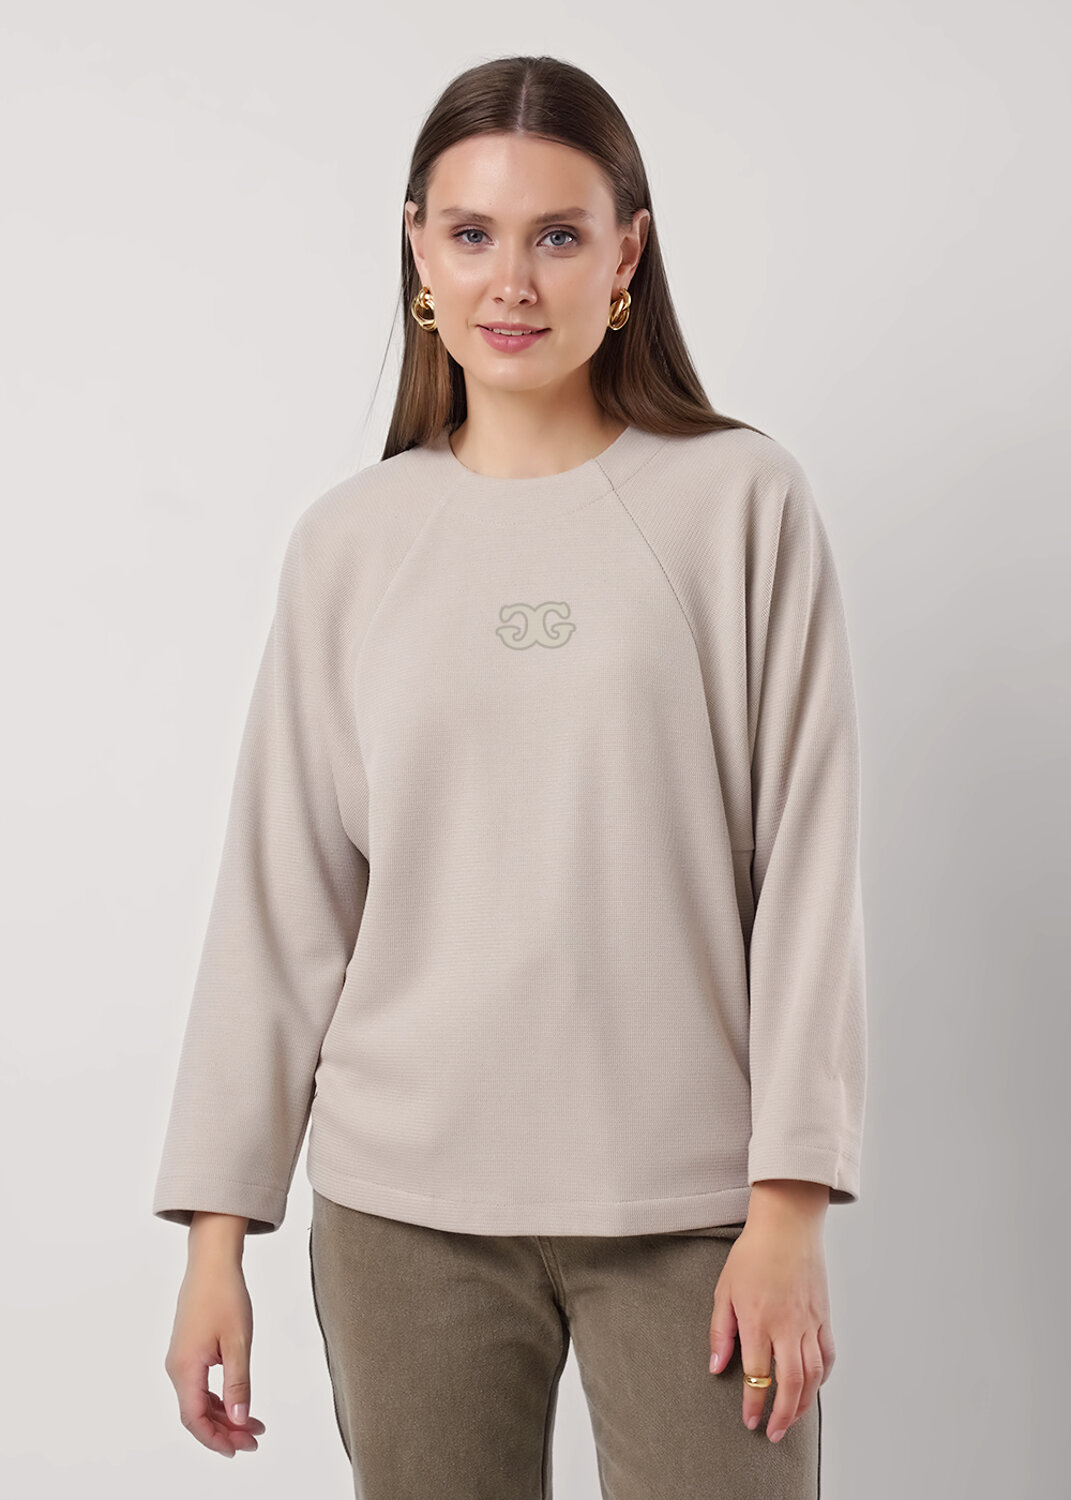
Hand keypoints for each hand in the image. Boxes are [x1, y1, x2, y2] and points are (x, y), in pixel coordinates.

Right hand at [164, 1250, 267, 1456]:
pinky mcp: (187, 1351)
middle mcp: (177, 1368)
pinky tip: (238, 1401)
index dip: (216, 1439)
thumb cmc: (225, 1294)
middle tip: (255, 1439)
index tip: (240, 1449)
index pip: (195, 1419)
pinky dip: (218, 1398)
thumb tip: (240, 1419)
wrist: (212, 1262)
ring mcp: (180, 1359)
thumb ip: (238, 1383)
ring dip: (224, 1415)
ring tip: (253, 1424)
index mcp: (185, 1368)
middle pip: (196, 1414)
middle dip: (225, 1431)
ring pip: (198, 1401)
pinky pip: (199, 1385)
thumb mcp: (239, 1341)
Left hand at [708, 1209, 834, 1442]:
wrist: (787, 1225)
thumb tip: (716, 1366)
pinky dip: (822, 1377)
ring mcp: (809, 1322)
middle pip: (791, 1383)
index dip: (754, 1403)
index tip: (750, 1421)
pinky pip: (828, 1355)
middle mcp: (787, 1326)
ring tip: (791, 1419)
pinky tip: (813, 1387)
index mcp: (758, 1320)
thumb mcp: (724, 1290)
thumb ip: (720, 1331)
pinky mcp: (824, 1316)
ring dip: (803, 1403)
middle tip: (773, 1433)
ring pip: (813, 1375)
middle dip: (782, 1415)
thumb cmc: (752, 1254)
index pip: (757, 1375)